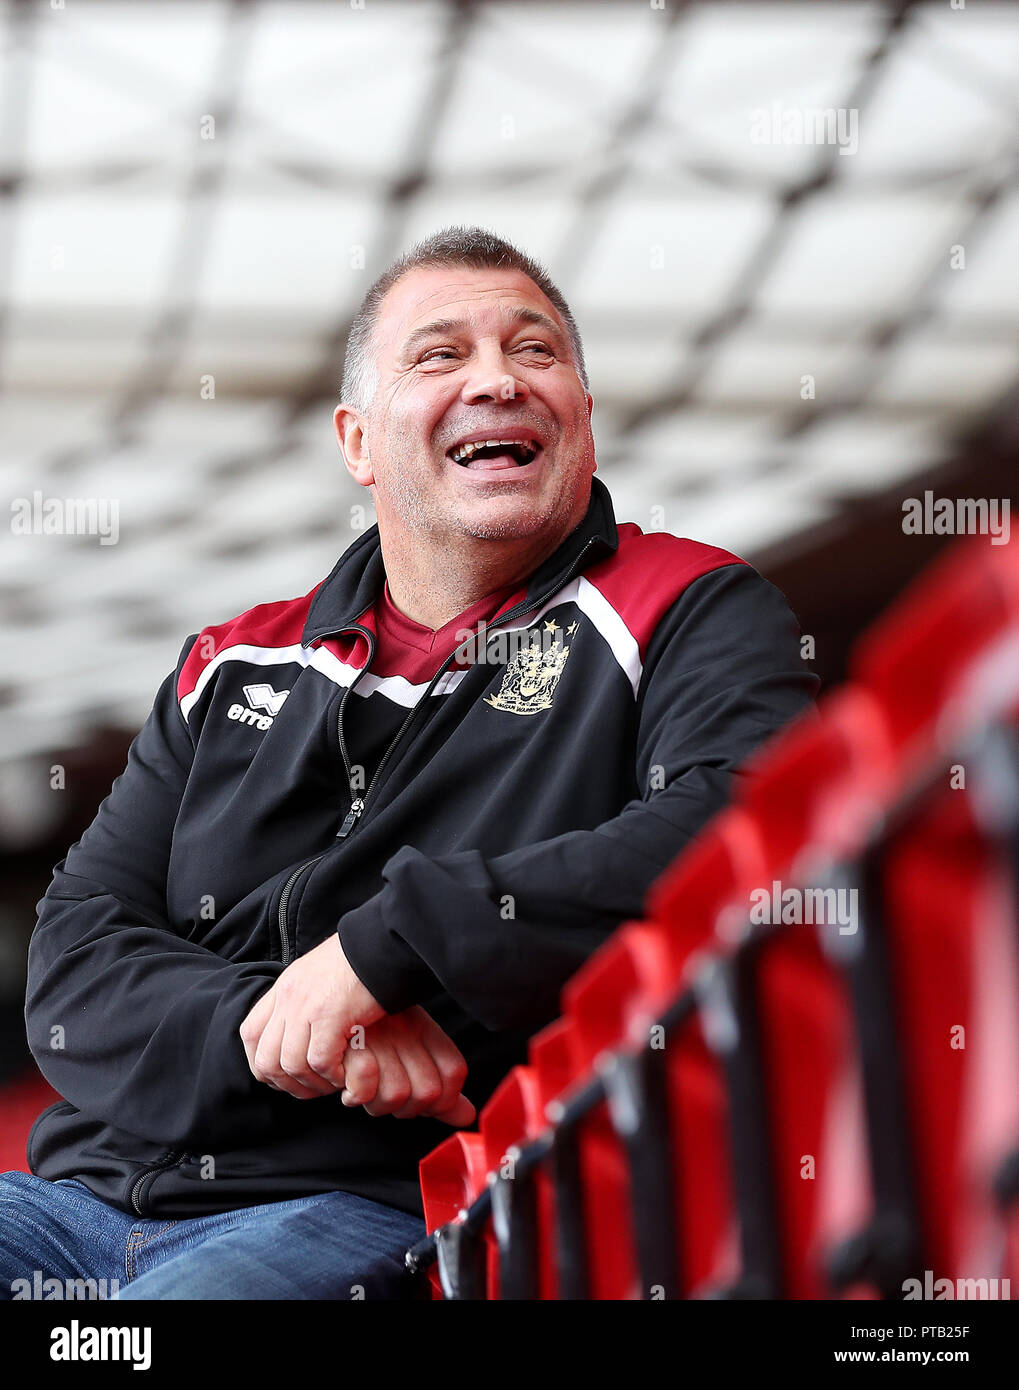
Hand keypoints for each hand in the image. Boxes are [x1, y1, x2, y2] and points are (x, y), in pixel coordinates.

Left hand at [240, 934, 383, 1098]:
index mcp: (284, 988)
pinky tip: (346, 1075)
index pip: (250, 1034)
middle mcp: (288, 997)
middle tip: (310, 1088)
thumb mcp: (319, 976)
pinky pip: (320, 1061)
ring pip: (291, 1065)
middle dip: (285, 1083)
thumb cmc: (361, 963)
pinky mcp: (330, 1015)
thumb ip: (304, 1000)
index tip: (283, 1076)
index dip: (261, 1063)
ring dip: (312, 1083)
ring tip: (332, 1083)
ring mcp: (306, 1006)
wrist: (383, 944)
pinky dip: (332, 1075)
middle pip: (266, 1058)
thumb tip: (299, 1031)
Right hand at [341, 1006, 475, 1126]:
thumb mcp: (408, 1052)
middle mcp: (404, 1027)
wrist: (317, 999)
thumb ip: (438, 1087)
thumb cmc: (363, 1034)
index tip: (417, 1099)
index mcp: (422, 1025)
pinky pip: (361, 1093)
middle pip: (429, 1093)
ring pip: (395, 1097)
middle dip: (405, 1109)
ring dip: (374, 1104)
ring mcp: (377, 1036)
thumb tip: (466, 1116)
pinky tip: (343, 1083)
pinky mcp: (344, 1045)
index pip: (454, 1072)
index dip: (441, 1099)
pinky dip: (352, 1097)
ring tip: (360, 1087)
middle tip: (383, 1094)